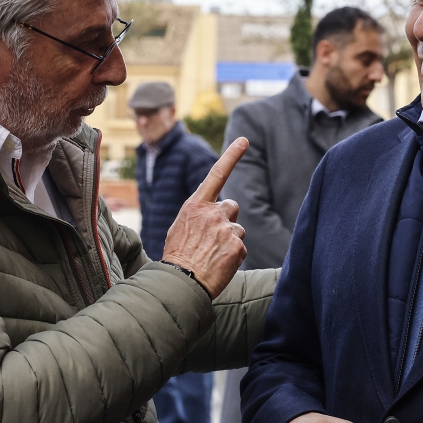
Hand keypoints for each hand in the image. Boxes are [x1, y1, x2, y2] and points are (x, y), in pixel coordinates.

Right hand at [161, 137, 248, 297]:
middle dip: (226, 219)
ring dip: (229, 240)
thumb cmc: (177, 257)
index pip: (217, 174)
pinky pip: (241, 247)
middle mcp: (213, 212)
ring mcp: (226, 229)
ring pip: (237, 229)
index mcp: (195, 205)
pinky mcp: (237, 246)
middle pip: (231, 207)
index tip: (245, 140)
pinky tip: (219, 264)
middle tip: (212, 238)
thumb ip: (198, 215)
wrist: (180, 282)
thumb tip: (211, 213)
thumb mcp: (180, 228)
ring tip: (212, 254)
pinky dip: (233, 256)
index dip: (232, 156)